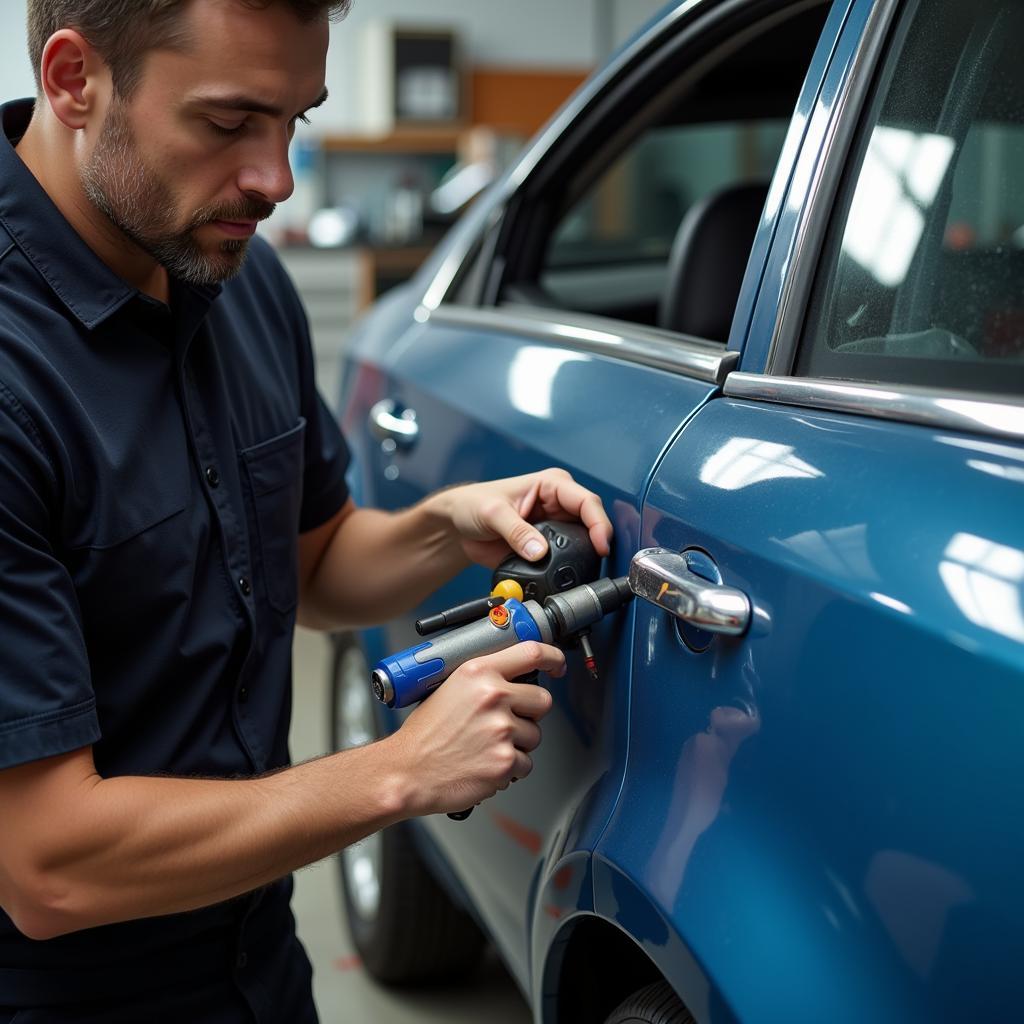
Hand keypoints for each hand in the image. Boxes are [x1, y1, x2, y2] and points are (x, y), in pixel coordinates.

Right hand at [388, 642, 563, 816]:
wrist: (407, 771)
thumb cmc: (424, 735)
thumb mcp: (448, 688)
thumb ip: (483, 680)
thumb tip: (512, 678)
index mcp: (478, 673)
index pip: (531, 653)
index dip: (553, 658)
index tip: (557, 665)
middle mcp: (493, 696)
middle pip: (542, 700)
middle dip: (530, 713)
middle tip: (505, 723)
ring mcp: (501, 729)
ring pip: (535, 735)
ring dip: (518, 744)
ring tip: (486, 747)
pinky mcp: (505, 761)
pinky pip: (525, 764)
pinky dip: (510, 769)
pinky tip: (485, 764)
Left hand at [433, 468, 611, 568]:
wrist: (459, 525)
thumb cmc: (474, 504)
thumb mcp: (493, 513)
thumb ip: (516, 532)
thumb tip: (539, 551)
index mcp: (552, 485)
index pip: (587, 502)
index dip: (599, 524)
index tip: (600, 545)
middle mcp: (559, 505)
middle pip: (591, 524)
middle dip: (595, 544)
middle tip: (593, 565)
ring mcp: (555, 528)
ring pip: (582, 545)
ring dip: (582, 560)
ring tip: (577, 575)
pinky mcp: (548, 548)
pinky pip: (564, 562)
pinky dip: (564, 571)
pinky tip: (561, 579)